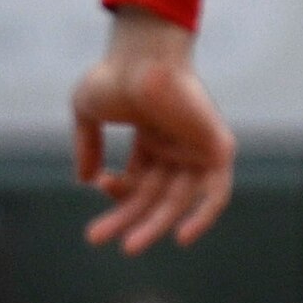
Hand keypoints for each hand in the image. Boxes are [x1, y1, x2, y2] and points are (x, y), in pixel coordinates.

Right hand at [69, 11, 233, 250]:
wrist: (142, 56)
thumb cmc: (116, 74)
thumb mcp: (87, 112)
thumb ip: (86, 146)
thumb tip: (85, 181)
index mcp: (152, 137)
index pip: (138, 181)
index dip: (117, 192)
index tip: (98, 186)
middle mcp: (177, 146)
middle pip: (154, 196)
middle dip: (127, 219)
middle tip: (97, 237)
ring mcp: (198, 148)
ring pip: (179, 201)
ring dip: (153, 225)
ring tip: (128, 245)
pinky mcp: (218, 149)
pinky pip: (217, 194)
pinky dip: (203, 217)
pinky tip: (180, 237)